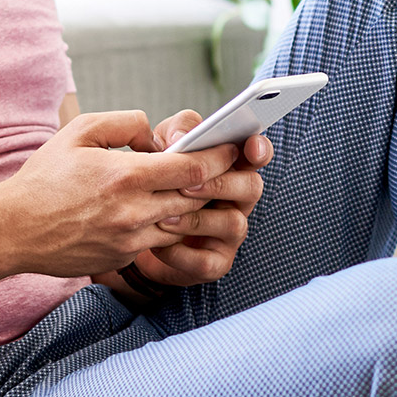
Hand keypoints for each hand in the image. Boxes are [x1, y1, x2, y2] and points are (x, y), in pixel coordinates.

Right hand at [0, 111, 239, 279]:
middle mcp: (133, 212)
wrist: (13, 230)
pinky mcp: (123, 259)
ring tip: (195, 189)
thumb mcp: (79, 132)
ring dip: (192, 207)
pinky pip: (158, 242)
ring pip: (182, 224)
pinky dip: (165, 226)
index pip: (193, 169)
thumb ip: (125, 124)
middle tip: (225, 168)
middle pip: (196, 198)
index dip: (218, 157)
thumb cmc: (44, 177)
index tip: (230, 147)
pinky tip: (160, 212)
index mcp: (125, 176)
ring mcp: (130, 241)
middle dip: (215, 182)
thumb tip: (156, 133)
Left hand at [121, 110, 271, 288]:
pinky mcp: (215, 263)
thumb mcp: (163, 148)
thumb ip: (176, 133)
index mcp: (232, 168)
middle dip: (221, 184)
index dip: (259, 149)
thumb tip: (181, 139)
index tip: (250, 147)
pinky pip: (207, 261)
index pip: (258, 154)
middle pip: (252, 187)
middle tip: (186, 186)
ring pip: (234, 224)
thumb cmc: (159, 183)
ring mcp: (230, 234)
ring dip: (198, 220)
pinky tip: (160, 244)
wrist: (137, 233)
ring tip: (165, 217)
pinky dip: (181, 253)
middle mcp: (238, 200)